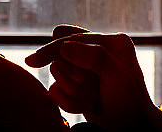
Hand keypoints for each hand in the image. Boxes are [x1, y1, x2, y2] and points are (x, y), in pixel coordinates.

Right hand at [25, 25, 161, 130]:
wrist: (129, 129)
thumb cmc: (129, 102)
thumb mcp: (117, 76)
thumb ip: (94, 57)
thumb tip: (65, 47)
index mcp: (111, 41)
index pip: (72, 38)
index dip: (51, 49)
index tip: (32, 62)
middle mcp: (97, 51)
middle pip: (61, 59)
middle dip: (74, 80)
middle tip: (95, 90)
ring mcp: (85, 68)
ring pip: (58, 75)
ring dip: (75, 93)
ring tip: (94, 99)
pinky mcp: (76, 84)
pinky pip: (56, 91)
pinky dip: (70, 103)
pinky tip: (88, 106)